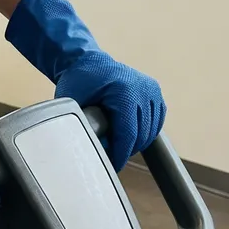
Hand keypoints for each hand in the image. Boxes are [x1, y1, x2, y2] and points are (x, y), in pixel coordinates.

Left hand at [5, 0, 166, 170]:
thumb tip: (91, 152)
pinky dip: (145, 133)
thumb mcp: (73, 104)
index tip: (112, 167)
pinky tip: (130, 137)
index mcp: (124, 90)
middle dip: (126, 151)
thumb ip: (83, 126)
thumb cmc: (78, 81)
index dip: (120, 155)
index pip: (128, 134)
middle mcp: (143, 88)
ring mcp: (152, 89)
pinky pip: (155, 122)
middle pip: (141, 135)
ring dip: (136, 143)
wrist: (86, 61)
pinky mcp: (155, 92)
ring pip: (150, 131)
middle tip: (110, 159)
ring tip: (118, 147)